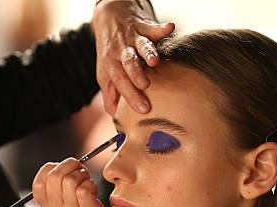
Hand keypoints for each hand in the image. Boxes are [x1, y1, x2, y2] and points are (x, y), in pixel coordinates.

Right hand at [32, 158, 114, 206]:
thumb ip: (57, 193)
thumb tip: (59, 167)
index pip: (38, 183)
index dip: (50, 169)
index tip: (62, 168)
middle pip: (53, 177)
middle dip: (68, 165)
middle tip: (79, 168)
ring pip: (69, 180)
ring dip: (82, 174)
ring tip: (87, 180)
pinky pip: (83, 188)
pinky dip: (91, 184)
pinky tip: (93, 190)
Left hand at [93, 0, 174, 114]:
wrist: (109, 18)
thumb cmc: (110, 52)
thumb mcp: (105, 74)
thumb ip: (110, 96)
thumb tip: (114, 118)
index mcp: (111, 65)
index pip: (119, 82)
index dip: (130, 95)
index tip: (143, 110)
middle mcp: (121, 52)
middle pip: (128, 64)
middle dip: (136, 75)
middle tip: (145, 85)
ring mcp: (133, 39)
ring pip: (140, 46)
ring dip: (147, 53)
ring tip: (154, 61)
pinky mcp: (144, 27)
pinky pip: (154, 28)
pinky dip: (162, 28)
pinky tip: (170, 27)